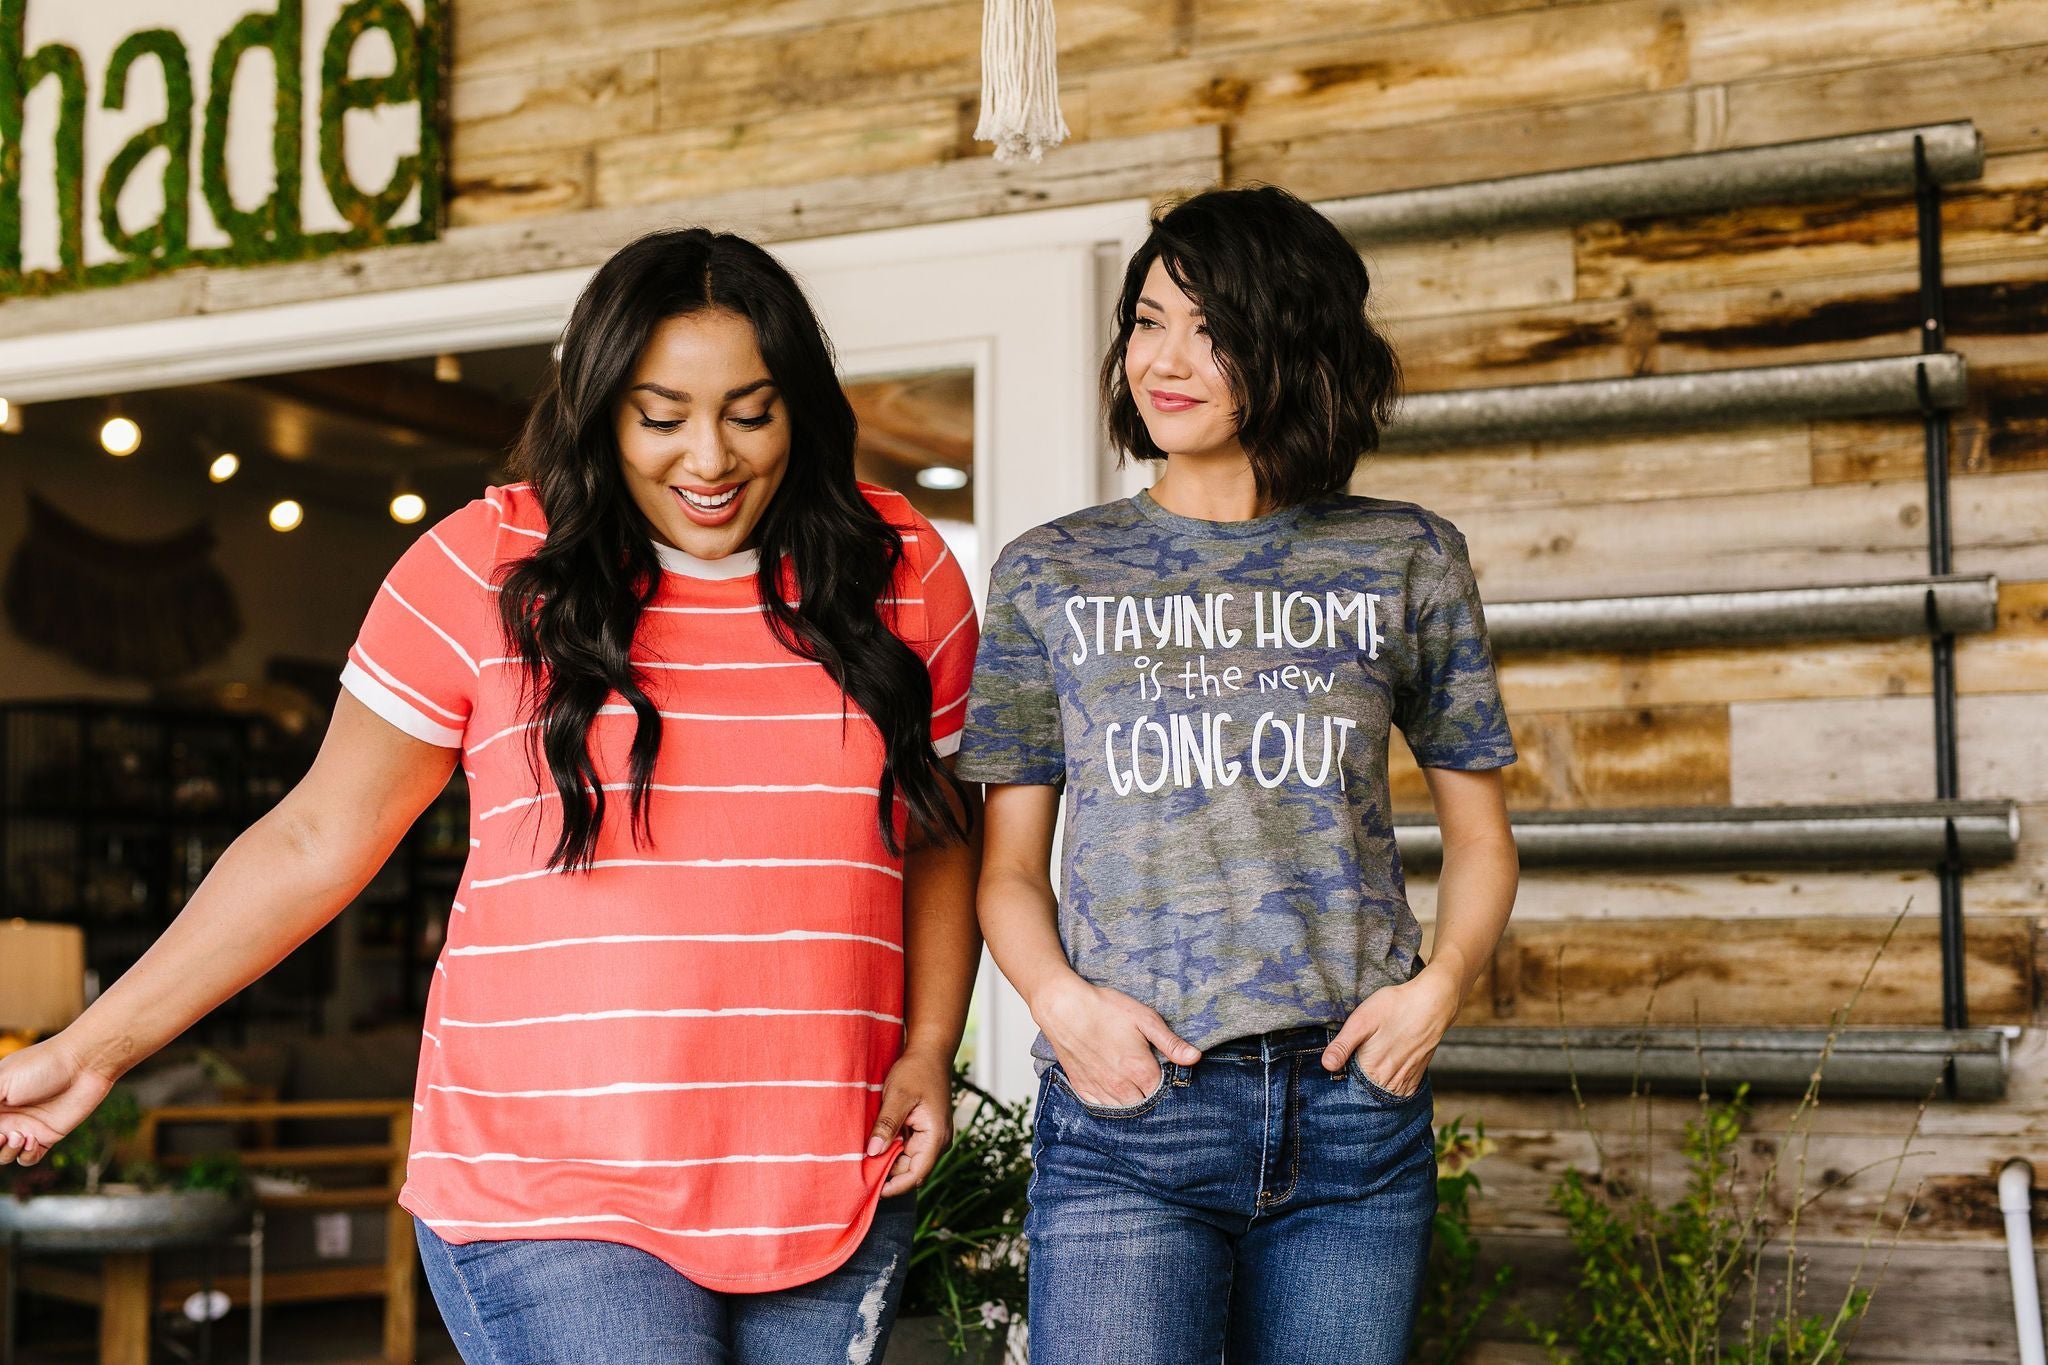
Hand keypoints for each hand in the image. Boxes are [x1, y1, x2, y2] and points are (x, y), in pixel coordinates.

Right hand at [0, 1036, 115, 1166]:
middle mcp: (5, 1117)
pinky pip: (28, 1159)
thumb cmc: (40, 1065)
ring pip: (3, 1156)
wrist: (83, 1064)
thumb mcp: (2, 1082)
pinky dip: (26, 1156)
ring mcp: (25, 1128)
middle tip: (1, 1134)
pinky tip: (34, 1140)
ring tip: (20, 1136)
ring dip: (6, 1152)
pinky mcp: (47, 1137)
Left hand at [867, 1047, 953, 1197]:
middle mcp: (938, 1141)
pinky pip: (908, 1149)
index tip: (872, 1190)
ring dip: (889, 1162)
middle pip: (912, 1170)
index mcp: (936, 1137)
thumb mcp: (898, 1096)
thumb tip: (873, 1153)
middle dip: (889, 1175)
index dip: (895, 1186)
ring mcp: (932, 1137)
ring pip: (908, 1161)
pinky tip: (875, 1147)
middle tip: (861, 1175)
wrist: (930, 1052)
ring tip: (865, 1162)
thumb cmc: (916, 1071)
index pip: (916, 1174)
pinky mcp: (924, 1131)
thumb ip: (887, 1125)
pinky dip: (892, 1151)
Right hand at [1032, 974, 1199, 1108]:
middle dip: (1151, 1096)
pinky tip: (1113, 1090)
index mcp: (1140, 1071)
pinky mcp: (1083, 1087)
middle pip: (1145, 1105)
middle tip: (1150, 1079)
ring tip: (1133, 1086)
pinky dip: (1110, 1103)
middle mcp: (1121, 1087)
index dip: (1168, 1084)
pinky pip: (1101, 1107)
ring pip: (1123, 1110)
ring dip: (1131, 1102)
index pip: (1164, 1093)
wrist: (1063, 1008)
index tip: (1167, 1074)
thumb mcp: (1144, 1019)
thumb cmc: (1104, 1009)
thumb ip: (1170, 1042)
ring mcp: (1100, 1089)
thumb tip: (1195, 1058)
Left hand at [1320, 969, 1462, 1096]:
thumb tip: (1326, 1066)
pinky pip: (1400, 1092)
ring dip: (1373, 1089)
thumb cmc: (1395, 1006)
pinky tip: (1383, 1076)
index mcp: (1372, 1069)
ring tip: (1367, 1072)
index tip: (1334, 1075)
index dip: (1340, 1081)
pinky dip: (1390, 1088)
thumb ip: (1343, 1045)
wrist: (1432, 1002)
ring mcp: (1405, 1079)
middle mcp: (1390, 1080)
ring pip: (1383, 1095)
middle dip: (1356, 1088)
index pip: (1349, 1088)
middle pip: (1366, 1094)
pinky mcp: (1417, 1075)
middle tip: (1351, 1069)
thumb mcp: (1361, 1020)